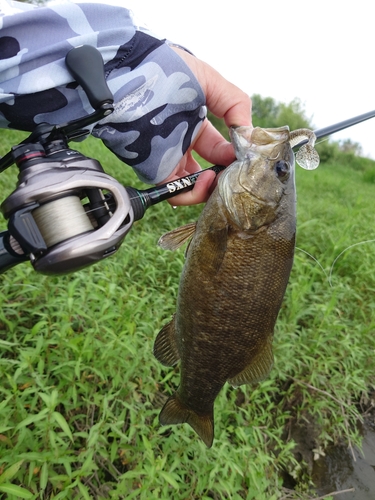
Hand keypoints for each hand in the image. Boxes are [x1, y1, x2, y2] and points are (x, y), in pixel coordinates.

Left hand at [159, 47, 251, 205]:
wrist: (133, 71)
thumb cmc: (168, 69)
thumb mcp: (211, 81)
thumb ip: (236, 104)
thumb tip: (250, 135)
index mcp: (195, 126)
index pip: (219, 152)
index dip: (234, 158)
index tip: (245, 158)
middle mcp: (181, 145)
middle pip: (206, 174)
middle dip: (223, 179)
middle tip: (234, 176)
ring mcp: (167, 157)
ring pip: (190, 186)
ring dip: (209, 189)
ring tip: (217, 179)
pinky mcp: (153, 168)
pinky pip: (172, 190)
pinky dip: (191, 193)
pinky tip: (205, 181)